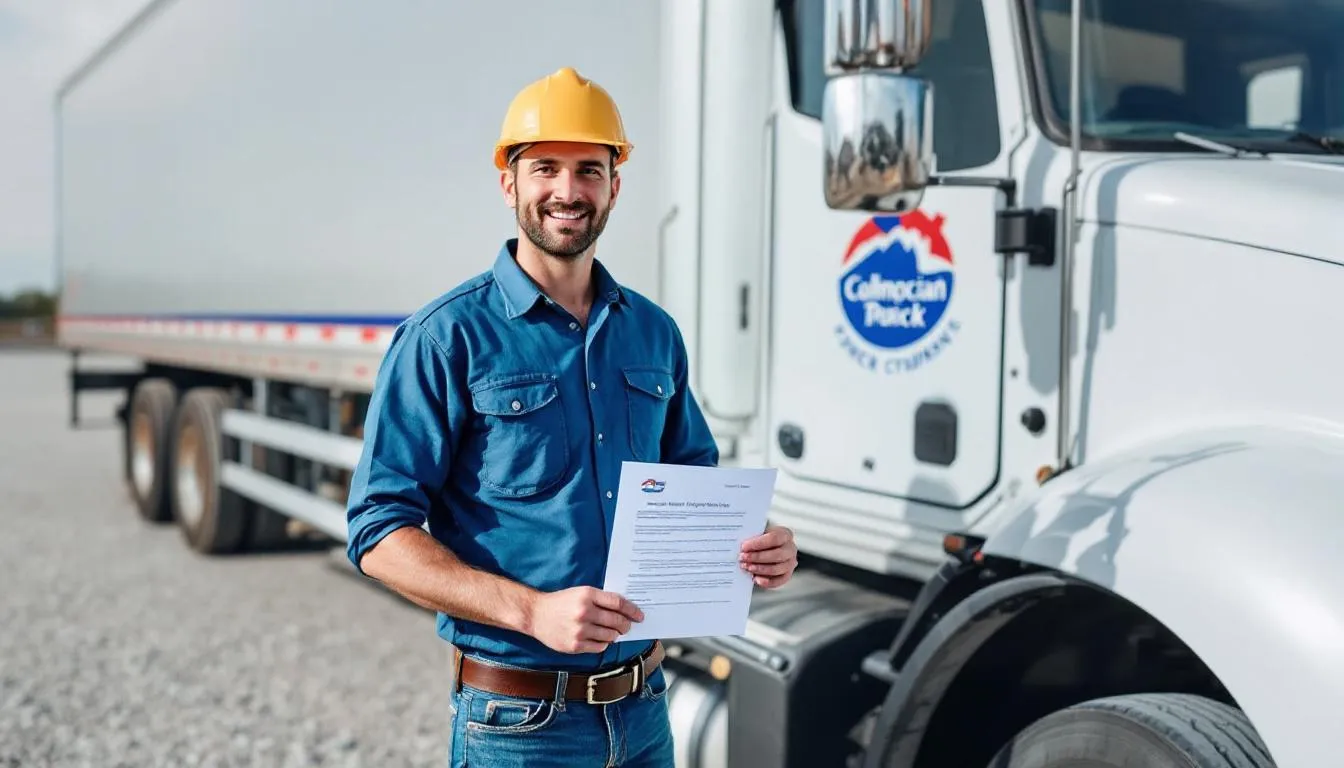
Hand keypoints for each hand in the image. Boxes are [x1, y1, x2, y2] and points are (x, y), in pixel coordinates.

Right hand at [528, 586, 643, 653]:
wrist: (536, 614)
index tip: (639, 615)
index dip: (632, 610)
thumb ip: (601, 599)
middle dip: (626, 625)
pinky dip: (603, 644)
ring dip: (615, 635)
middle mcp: (584, 612)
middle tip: (627, 626)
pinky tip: (600, 639)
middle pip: (616, 621)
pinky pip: (599, 647)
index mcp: (587, 595)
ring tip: (612, 632)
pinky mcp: (575, 645)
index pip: (618, 603)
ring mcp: (579, 630)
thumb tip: (625, 610)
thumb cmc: (561, 602)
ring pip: (610, 636)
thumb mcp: (580, 592)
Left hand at [740, 524, 797, 588]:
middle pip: (777, 555)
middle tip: (743, 558)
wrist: (767, 546)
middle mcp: (790, 548)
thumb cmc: (761, 539)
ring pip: (777, 569)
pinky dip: (767, 582)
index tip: (744, 547)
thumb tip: (740, 545)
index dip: (758, 543)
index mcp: (785, 534)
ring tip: (747, 568)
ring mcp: (790, 563)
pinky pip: (779, 581)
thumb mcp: (758, 533)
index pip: (774, 538)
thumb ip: (752, 537)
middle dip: (757, 557)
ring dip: (760, 569)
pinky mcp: (787, 574)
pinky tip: (756, 579)